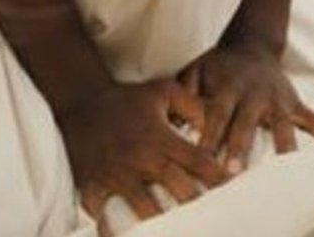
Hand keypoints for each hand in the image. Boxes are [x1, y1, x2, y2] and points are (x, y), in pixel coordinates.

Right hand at [57, 78, 229, 228]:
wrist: (81, 101)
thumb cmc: (127, 98)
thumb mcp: (163, 91)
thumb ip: (193, 105)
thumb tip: (216, 120)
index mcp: (160, 137)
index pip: (197, 160)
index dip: (217, 175)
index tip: (233, 188)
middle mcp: (141, 158)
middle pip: (175, 185)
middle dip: (194, 202)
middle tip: (213, 217)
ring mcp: (116, 173)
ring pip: (143, 204)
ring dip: (159, 219)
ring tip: (175, 231)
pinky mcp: (92, 183)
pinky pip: (100, 212)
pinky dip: (109, 228)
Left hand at [180, 36, 313, 167]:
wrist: (252, 43)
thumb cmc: (217, 65)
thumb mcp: (195, 71)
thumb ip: (182, 94)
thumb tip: (169, 121)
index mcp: (227, 87)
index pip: (216, 114)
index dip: (211, 134)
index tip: (204, 156)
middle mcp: (253, 94)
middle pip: (247, 123)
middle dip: (241, 147)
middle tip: (235, 172)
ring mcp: (276, 98)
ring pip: (283, 124)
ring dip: (283, 146)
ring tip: (287, 169)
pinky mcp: (293, 101)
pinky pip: (310, 116)